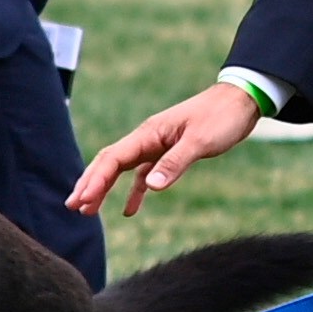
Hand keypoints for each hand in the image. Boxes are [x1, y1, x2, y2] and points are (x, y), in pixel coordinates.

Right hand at [69, 82, 261, 217]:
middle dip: (89, 184)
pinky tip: (128, 210)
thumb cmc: (221, 118)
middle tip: (72, 206)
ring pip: (122, 169)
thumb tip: (151, 186)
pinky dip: (134, 191)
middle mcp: (147, 139)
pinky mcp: (169, 153)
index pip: (113, 158)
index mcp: (149, 134)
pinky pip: (143, 174)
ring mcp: (156, 146)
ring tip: (89, 210)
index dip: (95, 180)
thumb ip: (175, 163)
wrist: (240, 101)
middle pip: (109, 162)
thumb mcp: (200, 141)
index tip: (82, 201)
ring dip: (104, 188)